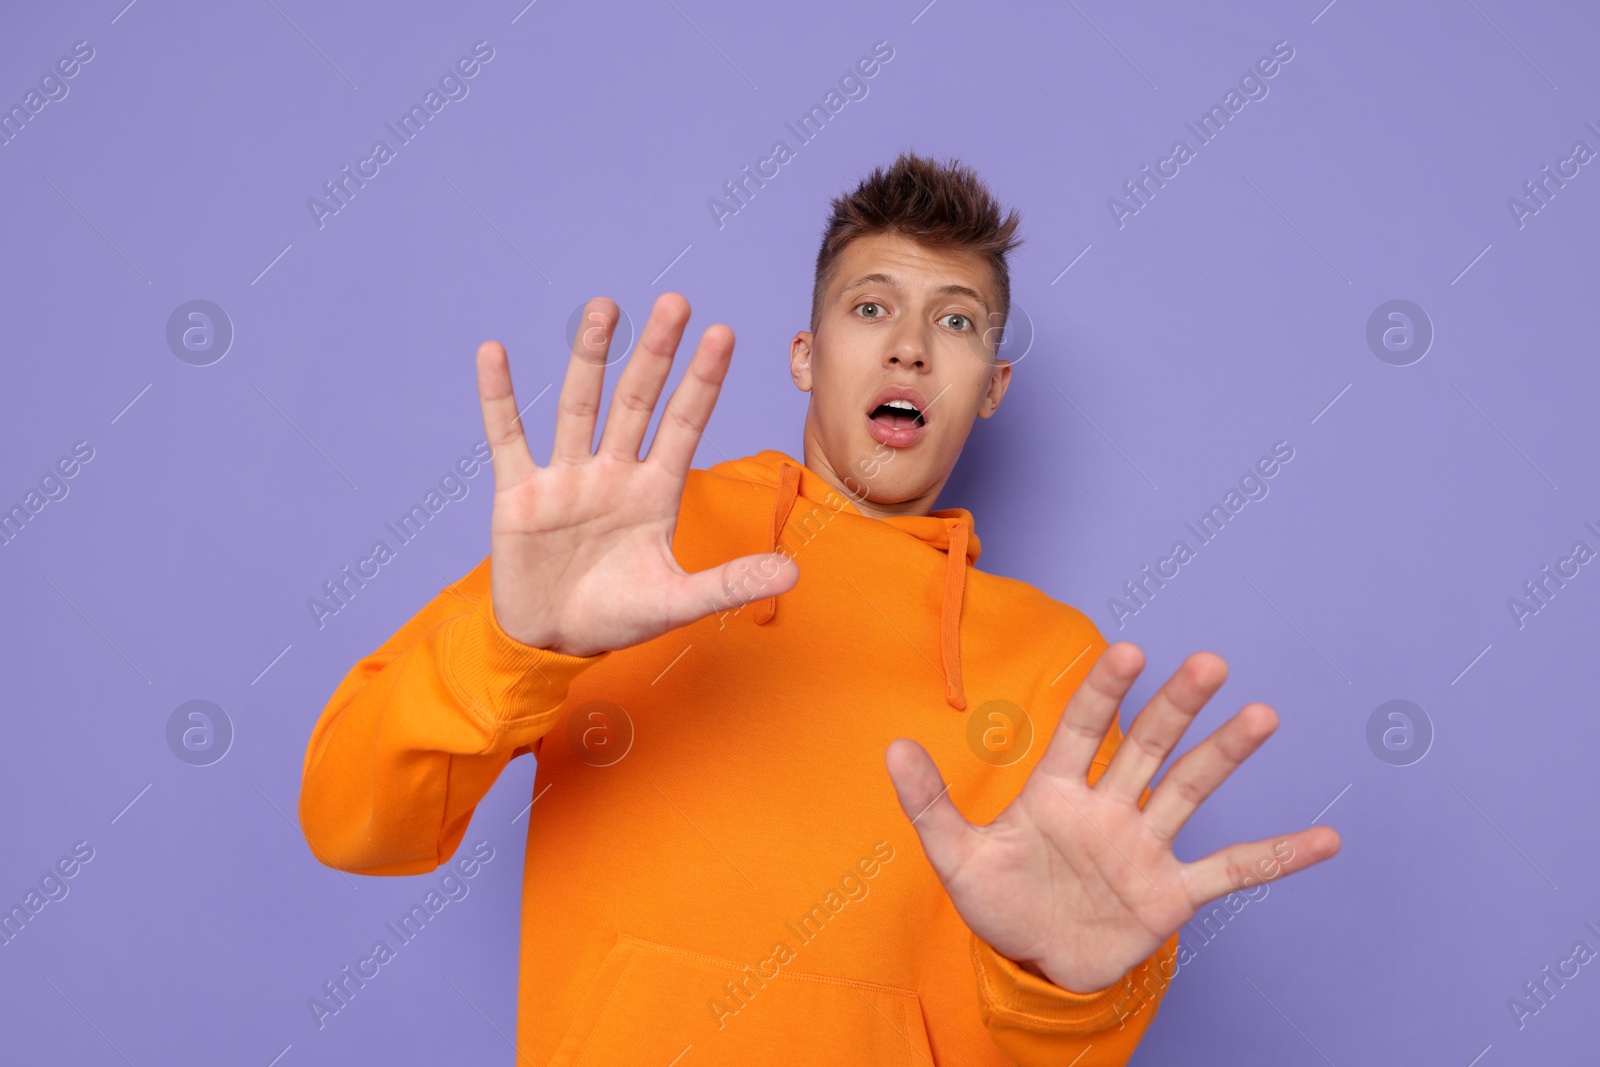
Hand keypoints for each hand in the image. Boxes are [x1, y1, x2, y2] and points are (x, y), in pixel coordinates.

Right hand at [476, 293, 796, 657]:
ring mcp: (565, 479)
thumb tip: (794, 572)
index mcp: (654, 491)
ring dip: (590, 358)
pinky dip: (498, 398)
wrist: (554, 642)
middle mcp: (613, 473)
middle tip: (676, 302)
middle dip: (656, 354)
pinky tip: (494, 353)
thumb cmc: (618, 617)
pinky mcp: (519, 496)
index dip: (702, 381)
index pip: (684, 425)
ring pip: (580, 407)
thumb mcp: (678, 603)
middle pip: (637, 401)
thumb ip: (731, 583)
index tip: (723, 333)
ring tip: (605, 309)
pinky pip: (507, 439)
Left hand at [885, 643, 1340, 992]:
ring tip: (1264, 715)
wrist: (1031, 962)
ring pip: (1192, 792)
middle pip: (1148, 747)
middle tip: (1208, 662)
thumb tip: (891, 746)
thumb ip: (927, 802)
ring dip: (1227, 755)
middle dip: (1175, 707)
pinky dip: (1279, 857)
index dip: (1104, 694)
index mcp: (1058, 790)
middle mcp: (1109, 808)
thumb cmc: (997, 898)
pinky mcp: (1171, 892)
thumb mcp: (953, 856)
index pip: (1084, 730)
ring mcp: (1145, 847)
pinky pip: (1232, 871)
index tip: (1127, 652)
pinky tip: (1327, 839)